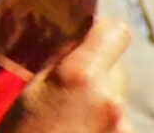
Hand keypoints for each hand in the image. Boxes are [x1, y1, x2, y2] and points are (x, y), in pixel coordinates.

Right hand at [8, 19, 129, 132]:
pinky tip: (76, 131)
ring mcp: (122, 126)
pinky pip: (115, 121)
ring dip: (98, 100)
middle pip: (117, 67)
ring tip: (67, 118)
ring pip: (116, 96)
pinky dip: (100, 122)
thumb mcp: (31, 90)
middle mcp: (111, 99)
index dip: (102, 32)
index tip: (86, 37)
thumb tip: (77, 44)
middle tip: (67, 85)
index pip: (116, 33)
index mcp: (82, 76)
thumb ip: (60, 64)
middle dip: (97, 70)